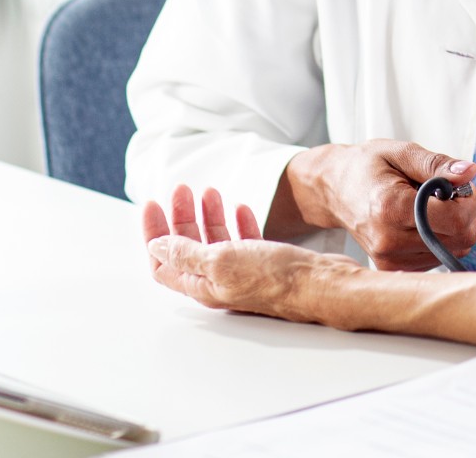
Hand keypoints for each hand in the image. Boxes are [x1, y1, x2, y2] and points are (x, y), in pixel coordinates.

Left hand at [141, 185, 331, 322]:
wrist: (322, 283)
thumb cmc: (274, 277)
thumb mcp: (220, 260)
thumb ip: (186, 253)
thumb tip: (156, 247)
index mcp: (202, 285)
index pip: (164, 262)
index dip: (154, 233)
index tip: (153, 204)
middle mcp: (220, 282)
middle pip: (189, 248)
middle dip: (182, 217)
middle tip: (182, 190)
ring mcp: (243, 273)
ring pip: (217, 241)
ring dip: (209, 215)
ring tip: (209, 192)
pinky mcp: (266, 264)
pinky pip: (244, 242)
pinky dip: (238, 223)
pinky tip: (241, 208)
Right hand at [286, 141, 475, 269]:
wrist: (334, 189)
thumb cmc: (366, 166)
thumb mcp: (401, 152)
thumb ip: (436, 164)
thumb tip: (469, 172)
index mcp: (390, 208)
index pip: (456, 219)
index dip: (468, 199)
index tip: (457, 184)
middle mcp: (389, 241)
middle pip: (460, 239)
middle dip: (465, 212)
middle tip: (448, 191)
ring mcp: (389, 259)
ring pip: (454, 250)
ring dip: (455, 226)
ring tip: (430, 204)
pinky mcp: (392, 267)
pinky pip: (438, 258)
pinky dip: (441, 238)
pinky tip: (423, 220)